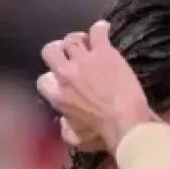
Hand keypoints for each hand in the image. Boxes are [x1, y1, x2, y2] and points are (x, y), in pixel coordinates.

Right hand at [37, 21, 153, 150]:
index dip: (51, 78)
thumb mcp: (78, 140)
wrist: (126, 121)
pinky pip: (96, 32)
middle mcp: (66, 74)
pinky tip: (104, 30)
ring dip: (78, 40)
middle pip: (50, 51)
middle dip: (58, 51)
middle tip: (70, 54)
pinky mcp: (103, 51)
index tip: (61, 80)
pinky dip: (100, 29)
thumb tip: (63, 122)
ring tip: (87, 43)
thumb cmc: (103, 134)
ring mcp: (84, 60)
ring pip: (72, 39)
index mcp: (58, 97)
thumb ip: (66, 130)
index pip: (43, 80)